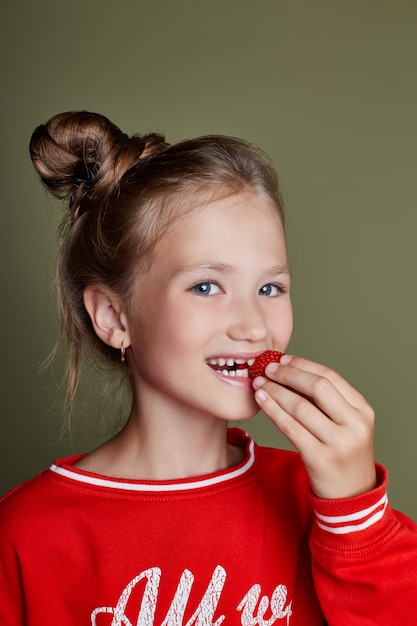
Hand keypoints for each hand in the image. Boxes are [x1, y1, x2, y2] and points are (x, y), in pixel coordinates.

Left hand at [253, 355, 376, 498]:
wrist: (352, 496)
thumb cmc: (343, 454)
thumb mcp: (347, 424)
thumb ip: (327, 401)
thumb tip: (290, 372)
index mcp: (363, 410)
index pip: (330, 376)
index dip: (303, 365)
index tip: (283, 359)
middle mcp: (354, 424)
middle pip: (317, 387)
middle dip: (288, 374)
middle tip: (267, 368)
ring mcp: (338, 443)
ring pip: (300, 406)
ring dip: (275, 390)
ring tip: (259, 382)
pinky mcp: (320, 459)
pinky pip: (290, 427)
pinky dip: (273, 410)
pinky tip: (262, 400)